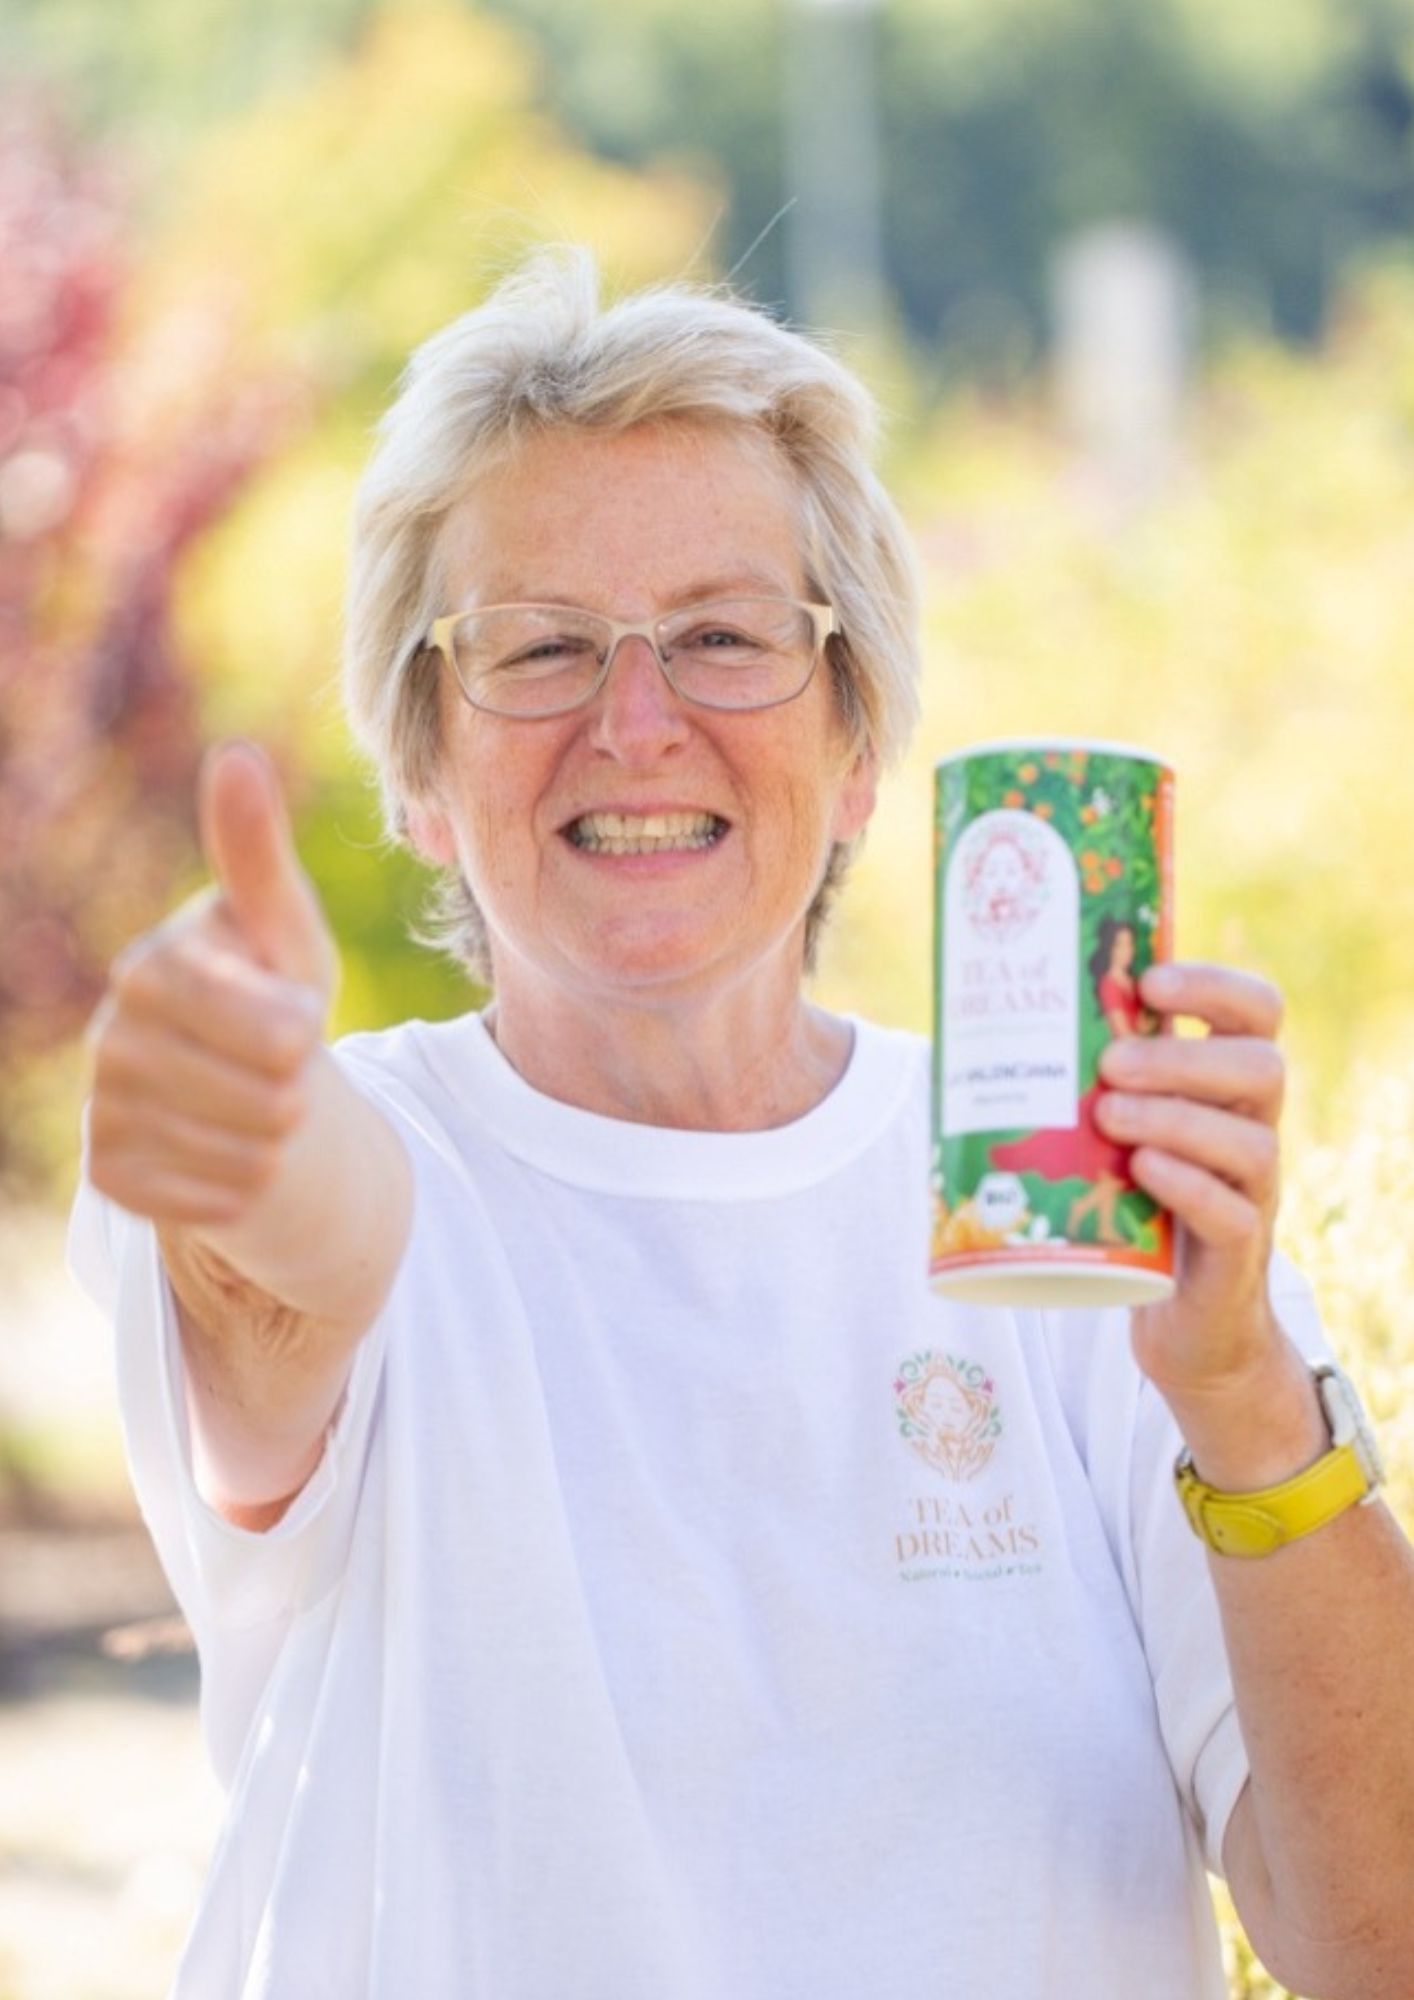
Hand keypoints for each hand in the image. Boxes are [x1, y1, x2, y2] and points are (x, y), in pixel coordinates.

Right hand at [87, 741, 337, 1229]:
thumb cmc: (272, 994)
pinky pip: (219, 1204)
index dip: (307, 1032)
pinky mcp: (110, 1178)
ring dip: (275, 1141)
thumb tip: (236, 755)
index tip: (296, 1017)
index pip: (280, 1035)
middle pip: (272, 1100)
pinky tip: (227, 1153)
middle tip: (276, 1071)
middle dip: (298, 1091)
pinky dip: (245, 1188)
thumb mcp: (286, 931)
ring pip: (250, 1158)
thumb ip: (259, 855)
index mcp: (151, 969)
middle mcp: (111, 1039)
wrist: (240, 1090)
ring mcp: (103, 1111)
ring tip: (254, 1107)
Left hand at [1094, 962, 1290, 1405]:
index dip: (1215, 985)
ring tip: (1108, 1117)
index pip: (1256, 1012)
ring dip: (1176, 1118)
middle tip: (1110, 1064)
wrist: (1178, 1317)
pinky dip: (1186, 1186)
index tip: (1149, 981)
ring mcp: (1252, 1193)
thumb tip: (968, 1018)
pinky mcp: (1238, 1253)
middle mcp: (1252, 1129)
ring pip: (1250, 1143)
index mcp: (1225, 1084)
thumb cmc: (1132, 1203)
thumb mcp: (1112, 1131)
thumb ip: (1079, 1079)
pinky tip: (1142, 1170)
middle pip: (1262, 1069)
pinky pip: (1233, 1215)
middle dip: (1183, 1058)